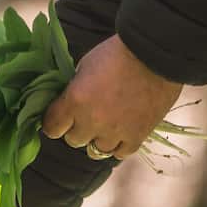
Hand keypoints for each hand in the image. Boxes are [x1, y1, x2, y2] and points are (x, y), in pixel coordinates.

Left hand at [42, 34, 182, 159]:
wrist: (155, 54)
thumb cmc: (117, 53)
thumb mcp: (85, 65)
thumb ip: (75, 89)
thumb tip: (69, 102)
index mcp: (75, 101)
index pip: (52, 128)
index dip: (54, 122)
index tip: (60, 118)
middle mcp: (92, 121)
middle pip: (74, 140)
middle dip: (78, 128)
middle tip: (87, 116)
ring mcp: (115, 132)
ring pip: (96, 150)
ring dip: (98, 138)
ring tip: (106, 125)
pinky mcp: (137, 137)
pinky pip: (120, 153)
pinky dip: (118, 144)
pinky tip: (121, 132)